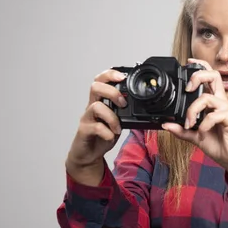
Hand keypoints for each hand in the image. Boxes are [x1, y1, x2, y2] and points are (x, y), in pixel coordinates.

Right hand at [65, 69, 126, 185]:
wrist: (89, 153)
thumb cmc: (103, 135)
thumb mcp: (118, 120)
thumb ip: (126, 112)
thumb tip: (143, 105)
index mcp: (101, 101)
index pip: (101, 80)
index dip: (110, 74)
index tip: (122, 76)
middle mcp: (92, 106)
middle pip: (95, 87)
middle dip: (112, 92)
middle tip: (123, 104)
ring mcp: (87, 118)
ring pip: (95, 106)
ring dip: (111, 116)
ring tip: (118, 126)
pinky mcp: (85, 130)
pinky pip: (95, 127)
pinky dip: (107, 132)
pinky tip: (111, 136)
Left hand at [162, 58, 227, 180]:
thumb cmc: (218, 144)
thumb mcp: (195, 136)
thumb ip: (181, 129)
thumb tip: (166, 123)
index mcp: (214, 102)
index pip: (210, 77)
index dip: (201, 66)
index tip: (188, 62)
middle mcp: (222, 101)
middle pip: (214, 76)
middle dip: (198, 76)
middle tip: (187, 88)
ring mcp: (227, 108)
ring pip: (207, 98)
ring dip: (193, 110)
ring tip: (190, 124)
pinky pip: (213, 115)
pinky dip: (204, 124)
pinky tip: (202, 132)